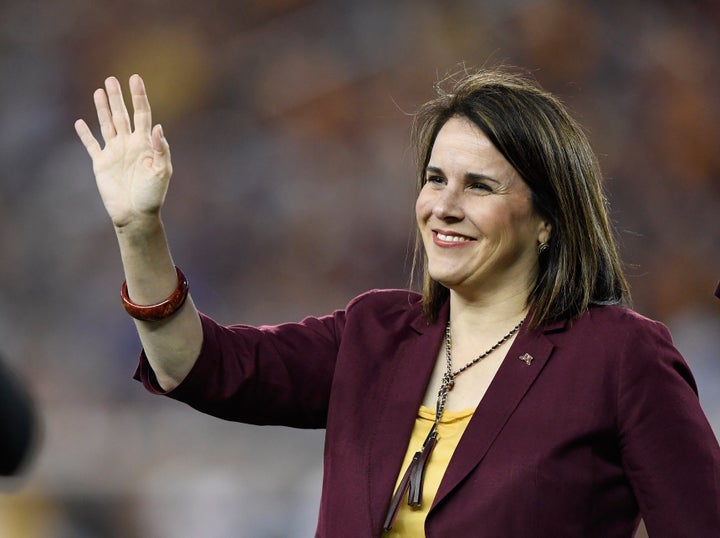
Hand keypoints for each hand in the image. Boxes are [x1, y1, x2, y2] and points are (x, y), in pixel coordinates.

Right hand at [75, 75, 171, 228]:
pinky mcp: (101, 163)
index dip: (139, 96)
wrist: (136, 214)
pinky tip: (80, 122)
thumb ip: (160, 149)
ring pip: (107, 124)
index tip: (135, 78)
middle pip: (122, 115)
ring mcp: (115, 152)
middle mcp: (129, 144)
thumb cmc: (152, 195)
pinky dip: (85, 134)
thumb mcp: (162, 171)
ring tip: (99, 91)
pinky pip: (92, 145)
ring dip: (102, 108)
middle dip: (117, 97)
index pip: (142, 114)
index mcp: (145, 144)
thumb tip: (157, 127)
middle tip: (112, 79)